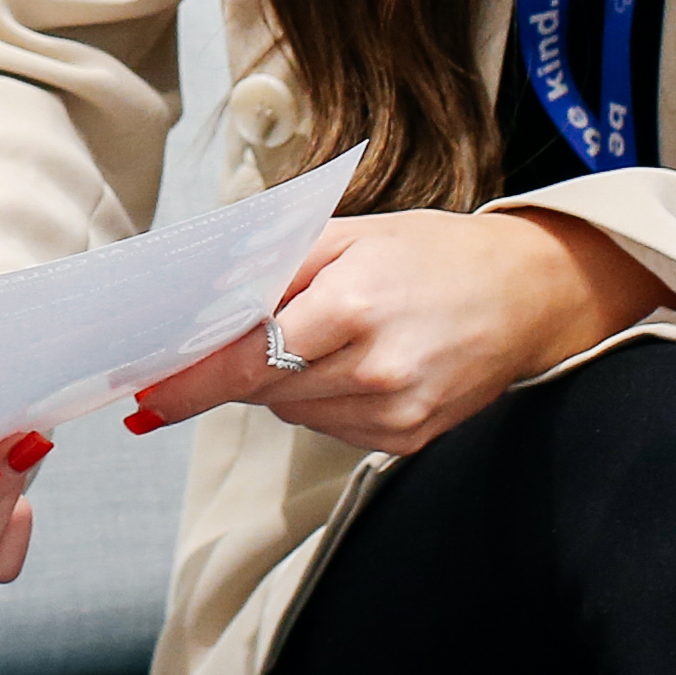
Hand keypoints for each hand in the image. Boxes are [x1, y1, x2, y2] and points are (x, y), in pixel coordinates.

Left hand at [121, 208, 666, 456]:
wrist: (528, 294)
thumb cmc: (434, 253)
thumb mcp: (348, 234)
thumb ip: (270, 267)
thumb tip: (201, 304)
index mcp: (354, 307)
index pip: (247, 359)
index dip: (190, 382)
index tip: (147, 396)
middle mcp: (376, 369)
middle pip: (264, 389)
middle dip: (238, 367)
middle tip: (233, 338)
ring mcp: (396, 412)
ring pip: (293, 412)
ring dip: (283, 381)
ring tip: (324, 336)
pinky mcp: (408, 439)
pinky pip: (331, 428)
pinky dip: (322, 400)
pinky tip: (352, 364)